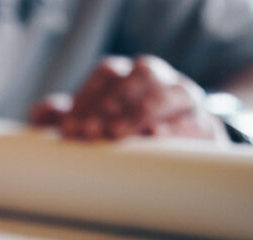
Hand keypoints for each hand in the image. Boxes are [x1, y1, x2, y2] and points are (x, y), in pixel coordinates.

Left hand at [29, 55, 227, 141]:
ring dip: (140, 112)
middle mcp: (159, 79)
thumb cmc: (122, 136)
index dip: (88, 97)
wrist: (177, 153)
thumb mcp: (90, 125)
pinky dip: (176, 129)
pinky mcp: (206, 125)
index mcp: (129, 74)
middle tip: (89, 132)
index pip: (108, 73)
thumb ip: (64, 117)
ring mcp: (186, 98)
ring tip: (116, 134)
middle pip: (139, 76)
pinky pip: (195, 121)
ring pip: (170, 92)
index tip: (70, 127)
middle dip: (112, 103)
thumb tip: (46, 112)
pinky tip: (156, 137)